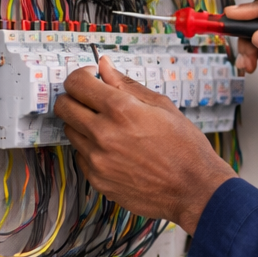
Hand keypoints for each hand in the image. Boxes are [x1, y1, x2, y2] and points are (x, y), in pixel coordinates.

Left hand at [54, 57, 234, 234]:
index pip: (76, 83)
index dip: (83, 76)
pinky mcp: (97, 179)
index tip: (92, 79)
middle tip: (93, 100)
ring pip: (70, 131)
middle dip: (75, 98)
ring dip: (83, 124)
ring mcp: (97, 159)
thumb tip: (105, 67)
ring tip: (110, 128)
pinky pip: (81, 156)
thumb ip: (128, 85)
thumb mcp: (163, 107)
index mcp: (121, 110)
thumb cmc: (185, 148)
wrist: (194, 189)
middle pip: (63, 106)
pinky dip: (91, 149)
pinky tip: (115, 149)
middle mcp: (103, 133)